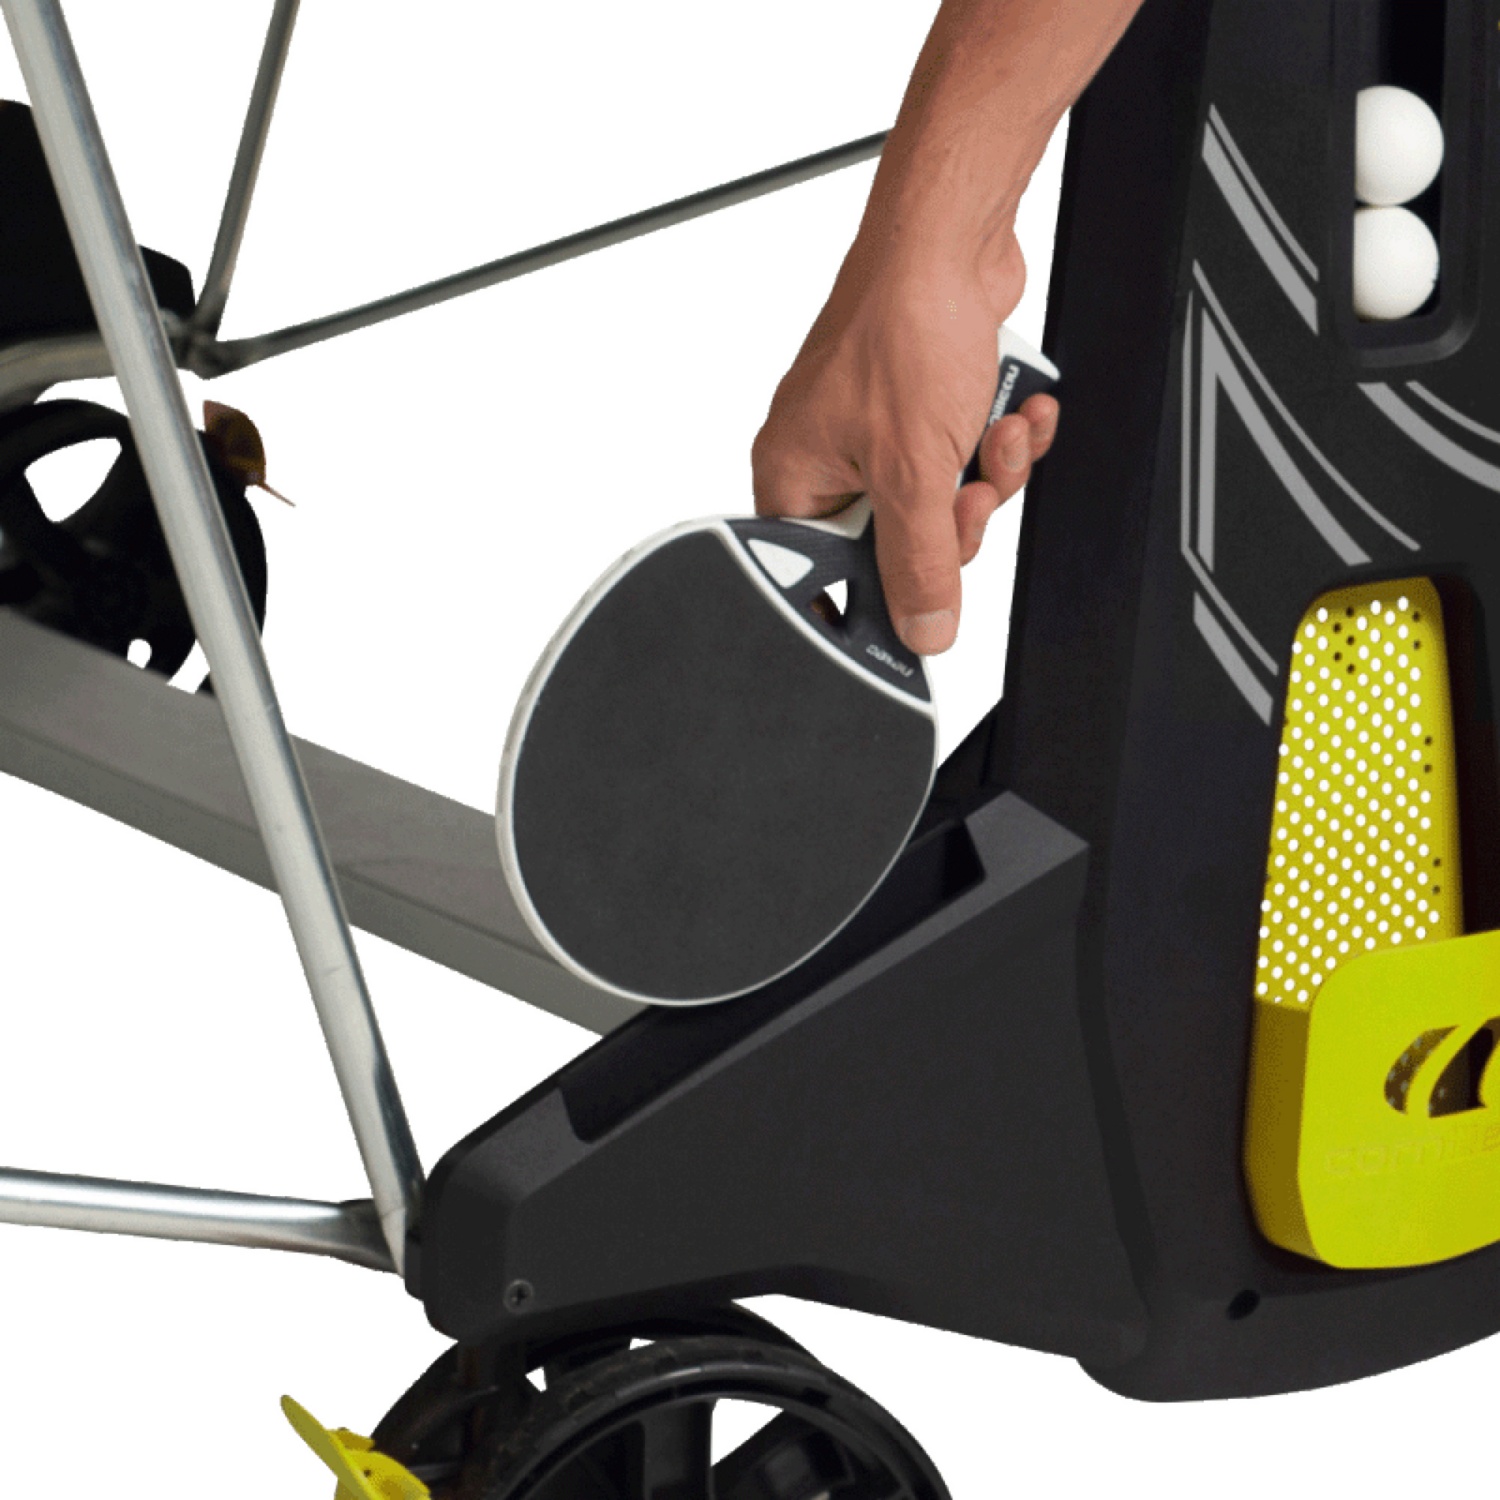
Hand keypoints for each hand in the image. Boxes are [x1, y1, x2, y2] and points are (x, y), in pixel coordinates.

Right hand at [751, 229, 1058, 654]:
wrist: (951, 240)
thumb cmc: (903, 325)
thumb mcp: (913, 471)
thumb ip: (919, 563)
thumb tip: (922, 630)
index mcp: (794, 475)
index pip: (829, 570)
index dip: (882, 588)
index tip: (923, 599)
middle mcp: (828, 452)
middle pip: (898, 539)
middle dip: (953, 517)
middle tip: (966, 492)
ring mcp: (875, 426)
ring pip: (940, 497)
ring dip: (987, 473)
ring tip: (994, 434)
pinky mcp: (921, 402)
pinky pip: (963, 453)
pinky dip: (997, 438)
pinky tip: (1013, 411)